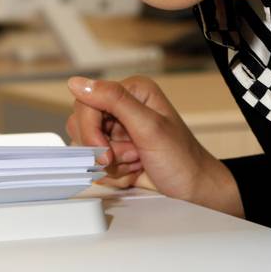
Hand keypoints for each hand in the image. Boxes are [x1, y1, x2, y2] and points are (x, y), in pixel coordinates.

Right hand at [65, 75, 242, 215]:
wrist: (193, 188)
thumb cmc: (181, 158)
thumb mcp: (149, 127)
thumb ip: (115, 101)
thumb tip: (77, 83)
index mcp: (131, 92)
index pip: (87, 103)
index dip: (90, 130)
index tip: (104, 151)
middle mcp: (122, 108)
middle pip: (82, 127)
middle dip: (106, 150)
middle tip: (133, 155)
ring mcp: (117, 132)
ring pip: (88, 149)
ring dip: (112, 164)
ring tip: (138, 162)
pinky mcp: (115, 152)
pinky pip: (96, 165)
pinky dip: (115, 174)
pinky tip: (135, 171)